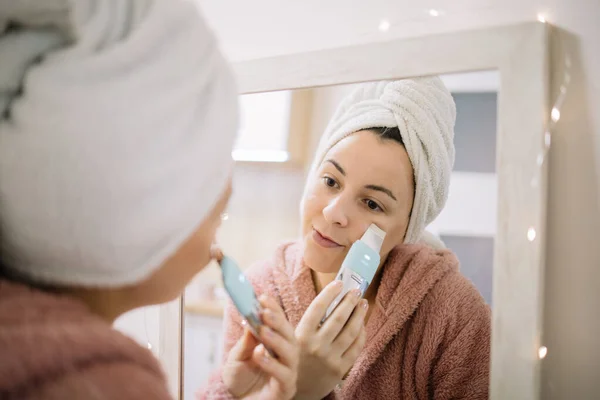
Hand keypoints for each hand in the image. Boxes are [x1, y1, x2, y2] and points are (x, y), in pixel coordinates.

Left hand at [222, 296, 299, 399]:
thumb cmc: (240, 379)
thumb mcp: (237, 356)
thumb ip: (245, 341)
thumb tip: (249, 318)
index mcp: (277, 344)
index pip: (279, 323)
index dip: (273, 310)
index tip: (263, 298)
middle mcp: (286, 355)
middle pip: (289, 335)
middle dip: (277, 321)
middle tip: (264, 311)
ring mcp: (289, 371)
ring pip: (290, 352)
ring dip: (276, 339)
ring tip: (262, 330)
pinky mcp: (286, 388)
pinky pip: (284, 374)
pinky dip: (271, 363)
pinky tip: (259, 354)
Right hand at [294, 281, 367, 399]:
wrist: (296, 391)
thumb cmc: (295, 358)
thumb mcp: (291, 339)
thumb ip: (306, 321)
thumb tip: (325, 297)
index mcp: (301, 335)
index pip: (318, 307)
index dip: (330, 293)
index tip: (339, 283)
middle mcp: (316, 346)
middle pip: (338, 317)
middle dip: (349, 301)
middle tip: (356, 290)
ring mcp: (330, 358)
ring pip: (351, 331)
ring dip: (359, 314)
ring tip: (363, 303)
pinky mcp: (340, 369)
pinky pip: (356, 347)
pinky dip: (361, 333)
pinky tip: (362, 324)